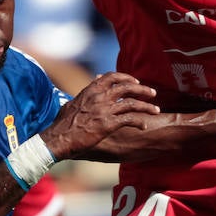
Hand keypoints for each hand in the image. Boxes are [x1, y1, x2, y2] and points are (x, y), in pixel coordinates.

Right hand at [41, 72, 158, 158]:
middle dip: (143, 90)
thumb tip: (95, 81)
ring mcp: (105, 110)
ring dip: (147, 106)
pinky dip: (139, 122)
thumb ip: (87, 91)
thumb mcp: (73, 102)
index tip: (135, 82)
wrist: (59, 138)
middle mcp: (100, 97)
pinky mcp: (108, 124)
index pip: (112, 77)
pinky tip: (144, 126)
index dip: (126, 77)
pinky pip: (130, 119)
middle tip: (152, 93)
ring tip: (156, 110)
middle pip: (127, 87)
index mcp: (91, 90)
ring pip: (132, 103)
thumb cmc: (63, 123)